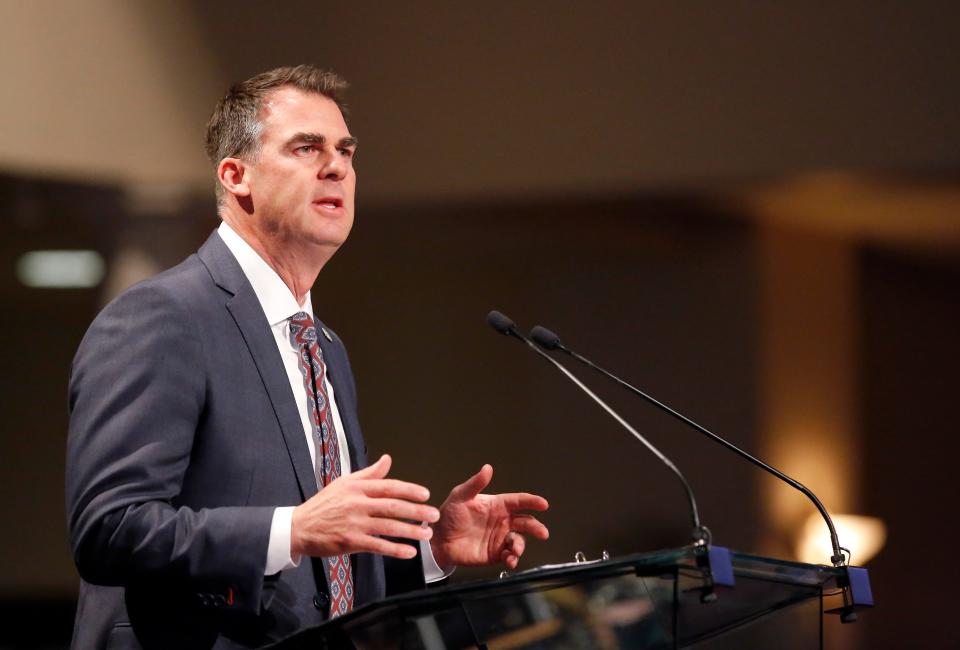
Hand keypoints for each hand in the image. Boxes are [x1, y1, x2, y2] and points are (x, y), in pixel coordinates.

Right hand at [291, 454, 438, 559]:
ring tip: (427, 534)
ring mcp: (354, 523)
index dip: (409, 490)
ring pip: (388, 526)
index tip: (426, 494)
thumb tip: (387, 459)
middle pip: (392, 506)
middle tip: (434, 515)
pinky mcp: (350, 541)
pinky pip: (377, 546)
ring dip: (410, 531)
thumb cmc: (323, 504)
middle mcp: (357, 503)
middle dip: (416, 511)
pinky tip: (409, 552)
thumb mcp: (344, 483)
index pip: (389, 486)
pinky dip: (395, 549)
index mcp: (357, 487)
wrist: (299, 527)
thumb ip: (369, 473)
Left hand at [431, 464, 548, 570]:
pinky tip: (510, 561)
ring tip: (515, 550)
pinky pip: (509, 557)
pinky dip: (513, 560)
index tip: (543, 504)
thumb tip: (488, 468)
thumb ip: (475, 484)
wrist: (438, 540)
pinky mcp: (496, 554)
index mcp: (497, 505)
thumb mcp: (460, 496)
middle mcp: (503, 521)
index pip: (519, 502)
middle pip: (525, 523)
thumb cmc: (449, 515)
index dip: (532, 502)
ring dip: (521, 546)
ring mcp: (500, 538)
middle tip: (542, 533)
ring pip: (519, 541)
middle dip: (536, 527)